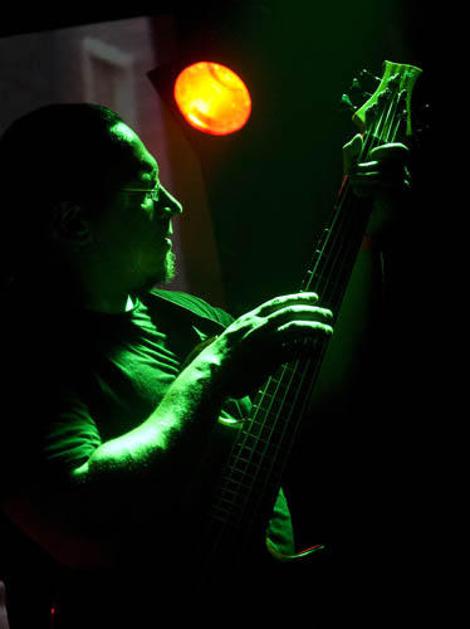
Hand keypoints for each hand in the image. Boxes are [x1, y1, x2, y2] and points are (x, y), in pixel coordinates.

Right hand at [199, 292, 333, 397]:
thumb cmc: (221, 361)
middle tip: (328, 313)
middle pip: (292, 312)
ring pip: (297, 327)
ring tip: (328, 331)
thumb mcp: (234, 338)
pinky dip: (308, 350)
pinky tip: (316, 351)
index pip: (277, 303)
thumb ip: (249, 333)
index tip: (313, 297)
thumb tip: (263, 335)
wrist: (212, 374)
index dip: (297, 298)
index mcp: (250, 319)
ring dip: (316, 327)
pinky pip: (295, 351)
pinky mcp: (270, 358)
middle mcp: (259, 326)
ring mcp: (265, 341)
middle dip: (313, 311)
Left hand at [342, 133, 410, 239]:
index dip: (387, 148)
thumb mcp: (352, 176)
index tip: (370, 150)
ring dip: (363, 179)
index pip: (400, 151)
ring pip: (383, 174)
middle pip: (387, 162)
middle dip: (365, 168)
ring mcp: (404, 191)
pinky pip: (382, 188)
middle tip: (351, 176)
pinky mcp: (398, 203)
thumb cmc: (360, 203)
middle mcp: (404, 179)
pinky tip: (360, 195)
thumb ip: (351, 155)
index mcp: (395, 170)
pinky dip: (366, 189)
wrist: (366, 232)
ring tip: (353, 186)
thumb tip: (357, 137)